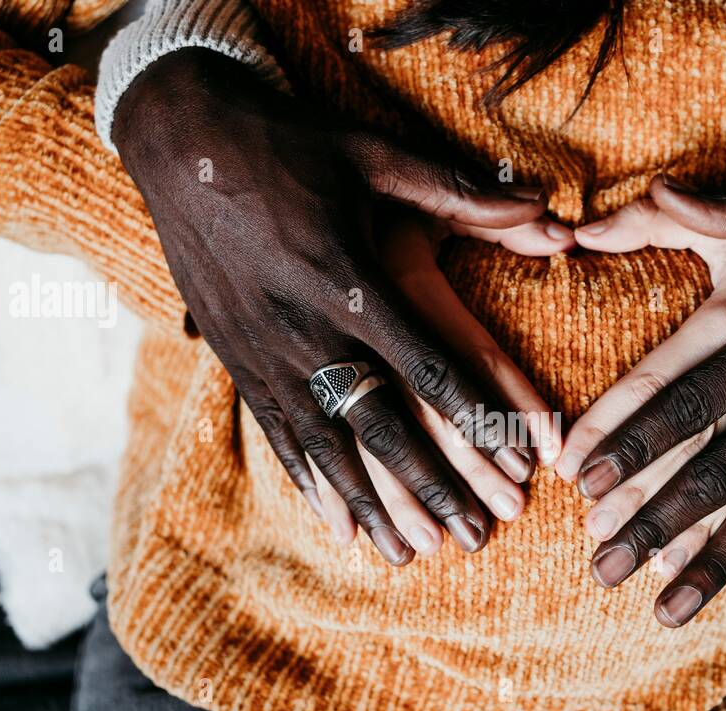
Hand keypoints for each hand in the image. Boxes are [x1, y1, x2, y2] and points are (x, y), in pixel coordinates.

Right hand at [113, 48, 571, 563]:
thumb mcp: (373, 155)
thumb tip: (547, 209)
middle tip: (473, 534)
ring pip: (328, 445)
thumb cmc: (288, 145)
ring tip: (410, 554)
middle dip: (432, 484)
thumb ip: (458, 192)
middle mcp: (307, 326)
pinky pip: (278, 433)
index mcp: (349, 277)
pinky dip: (311, 484)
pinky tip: (338, 525)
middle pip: (381, 422)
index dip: (477, 418)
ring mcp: (265, 350)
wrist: (179, 142)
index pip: (429, 365)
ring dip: (372, 504)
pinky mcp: (237, 359)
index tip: (516, 465)